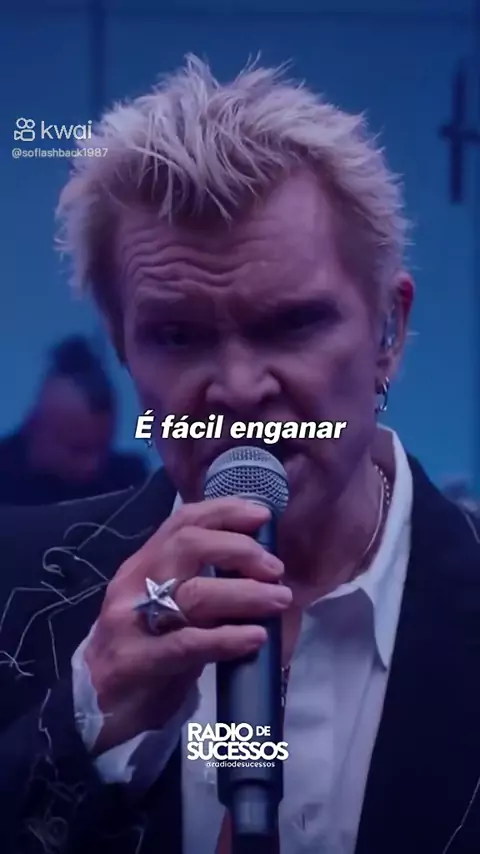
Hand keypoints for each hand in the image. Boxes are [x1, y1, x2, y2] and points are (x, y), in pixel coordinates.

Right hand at [84, 497, 291, 752]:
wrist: (93, 705)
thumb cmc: (142, 650)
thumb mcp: (165, 605)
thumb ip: (198, 580)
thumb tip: (258, 564)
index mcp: (143, 564)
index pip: (182, 522)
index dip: (224, 512)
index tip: (262, 516)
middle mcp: (134, 584)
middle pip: (188, 546)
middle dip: (238, 549)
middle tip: (274, 568)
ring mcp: (131, 622)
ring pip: (193, 594)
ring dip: (245, 594)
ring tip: (280, 600)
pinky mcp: (135, 662)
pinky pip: (187, 643)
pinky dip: (227, 638)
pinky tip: (255, 638)